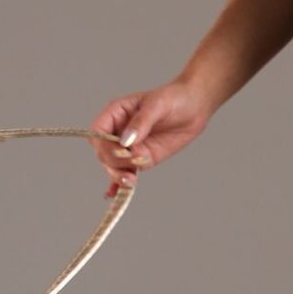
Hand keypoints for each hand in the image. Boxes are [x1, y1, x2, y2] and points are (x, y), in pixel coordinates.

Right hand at [90, 77, 210, 194]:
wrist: (194, 107)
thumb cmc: (174, 98)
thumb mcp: (157, 105)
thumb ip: (141, 123)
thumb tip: (126, 141)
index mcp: (115, 114)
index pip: (97, 132)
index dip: (103, 144)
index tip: (121, 149)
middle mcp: (118, 132)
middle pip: (103, 153)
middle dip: (114, 161)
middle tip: (133, 161)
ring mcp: (129, 147)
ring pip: (113, 166)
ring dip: (118, 175)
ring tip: (131, 180)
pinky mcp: (141, 158)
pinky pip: (127, 172)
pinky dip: (119, 184)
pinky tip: (115, 195)